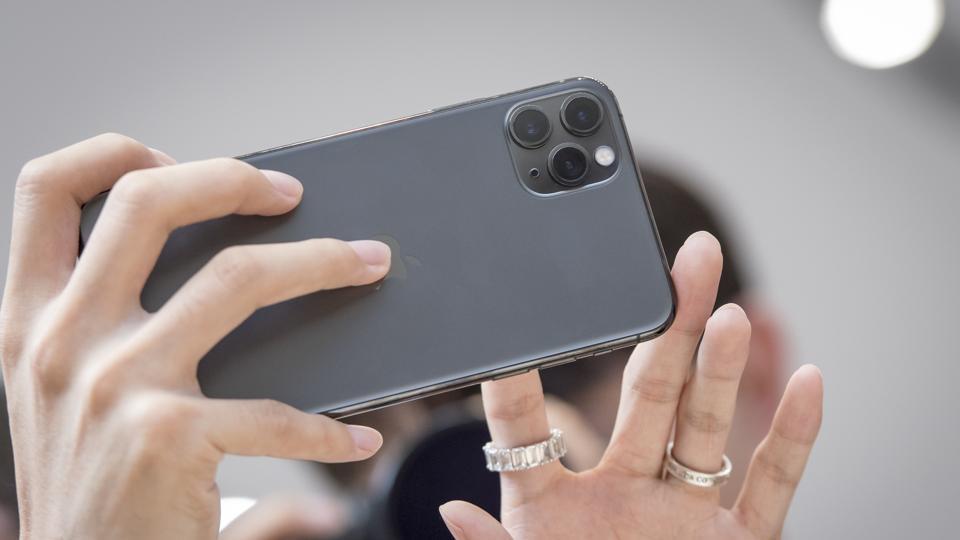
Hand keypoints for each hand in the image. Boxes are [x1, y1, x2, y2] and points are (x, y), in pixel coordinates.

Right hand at [0, 134, 390, 538]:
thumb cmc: (88, 481)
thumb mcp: (65, 392)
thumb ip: (108, 321)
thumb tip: (230, 261)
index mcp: (29, 320)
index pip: (45, 191)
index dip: (113, 153)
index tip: (173, 158)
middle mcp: (62, 340)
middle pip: (149, 202)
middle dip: (233, 178)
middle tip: (291, 192)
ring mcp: (114, 384)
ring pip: (238, 277)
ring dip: (323, 262)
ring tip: (368, 264)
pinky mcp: (169, 436)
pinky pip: (279, 412)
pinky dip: (328, 429)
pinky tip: (356, 439)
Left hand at [439, 232, 822, 538]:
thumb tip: (448, 510)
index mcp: (550, 506)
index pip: (527, 428)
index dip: (519, 373)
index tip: (518, 311)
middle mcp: (621, 492)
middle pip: (643, 396)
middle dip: (664, 327)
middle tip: (679, 262)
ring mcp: (681, 513)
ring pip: (703, 428)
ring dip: (718, 371)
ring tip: (725, 312)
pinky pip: (772, 486)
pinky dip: (794, 439)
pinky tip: (808, 383)